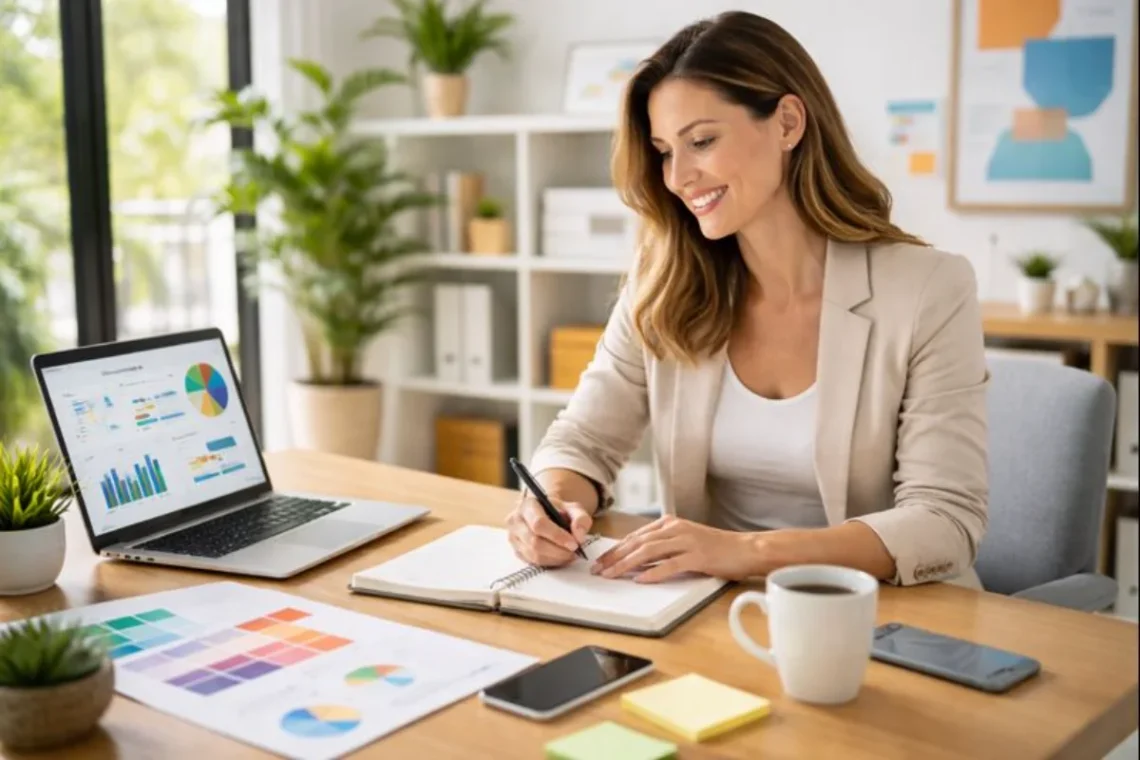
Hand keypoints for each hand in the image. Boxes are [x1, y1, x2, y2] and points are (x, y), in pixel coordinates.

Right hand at [505, 492, 592, 566]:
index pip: (539, 523)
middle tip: (575, 552)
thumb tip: (579, 536)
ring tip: (570, 555)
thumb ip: (580, 519)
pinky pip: (533, 562)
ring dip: (556, 558)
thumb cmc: (558, 511)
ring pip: (534, 555)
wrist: (546, 514)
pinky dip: (550, 562)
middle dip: (558, 551)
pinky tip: (560, 557)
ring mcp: (514, 537)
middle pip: (535, 542)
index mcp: (528, 505)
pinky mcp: (517, 551)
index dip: (557, 536)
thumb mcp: (573, 509)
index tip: (574, 544)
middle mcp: (516, 521)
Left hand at [591, 515, 758, 582]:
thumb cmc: (715, 548)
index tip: (600, 561)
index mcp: (670, 523)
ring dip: (627, 564)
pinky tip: (641, 580)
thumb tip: (636, 561)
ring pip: (649, 552)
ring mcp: (687, 541)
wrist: (745, 548)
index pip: (635, 536)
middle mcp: (676, 528)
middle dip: (615, 557)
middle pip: (637, 543)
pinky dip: (654, 572)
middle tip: (598, 570)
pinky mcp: (698, 555)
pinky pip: (671, 564)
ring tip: (612, 575)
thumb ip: (662, 547)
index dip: (615, 549)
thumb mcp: (684, 541)